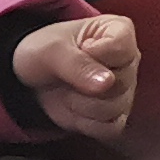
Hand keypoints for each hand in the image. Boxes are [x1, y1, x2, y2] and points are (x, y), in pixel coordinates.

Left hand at [13, 13, 140, 142]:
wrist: (30, 78)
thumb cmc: (44, 51)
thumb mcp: (52, 50)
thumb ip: (79, 64)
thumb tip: (107, 83)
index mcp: (120, 31)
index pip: (122, 48)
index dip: (96, 55)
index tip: (79, 49)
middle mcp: (129, 61)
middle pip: (121, 83)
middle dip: (84, 85)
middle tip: (68, 73)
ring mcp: (125, 91)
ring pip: (114, 108)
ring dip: (80, 104)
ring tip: (68, 89)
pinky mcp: (116, 115)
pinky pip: (109, 128)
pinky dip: (84, 122)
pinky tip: (73, 107)